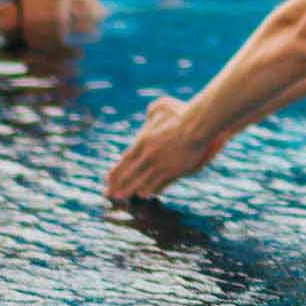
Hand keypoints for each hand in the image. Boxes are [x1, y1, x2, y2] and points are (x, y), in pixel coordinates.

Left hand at [104, 96, 218, 201]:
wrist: (197, 125)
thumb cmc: (180, 114)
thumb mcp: (160, 108)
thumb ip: (150, 116)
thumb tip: (147, 119)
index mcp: (142, 142)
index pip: (124, 161)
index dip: (115, 173)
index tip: (108, 180)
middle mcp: (148, 156)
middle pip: (129, 175)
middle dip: (118, 186)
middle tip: (110, 195)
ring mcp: (161, 165)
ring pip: (142, 183)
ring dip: (132, 191)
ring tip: (124, 197)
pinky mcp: (173, 171)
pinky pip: (159, 184)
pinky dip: (151, 189)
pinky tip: (146, 193)